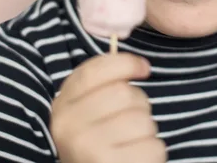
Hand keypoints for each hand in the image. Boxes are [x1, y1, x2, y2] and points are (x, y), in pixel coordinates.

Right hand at [51, 53, 165, 162]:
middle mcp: (70, 127)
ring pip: (142, 120)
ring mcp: (89, 150)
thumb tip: (141, 65)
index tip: (143, 68)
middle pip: (124, 93)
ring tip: (132, 141)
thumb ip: (104, 83)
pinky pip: (154, 146)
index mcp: (63, 106)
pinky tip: (136, 156)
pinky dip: (154, 150)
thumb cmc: (95, 140)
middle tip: (131, 119)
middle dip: (139, 103)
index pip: (95, 71)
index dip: (125, 63)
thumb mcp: (87, 109)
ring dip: (147, 129)